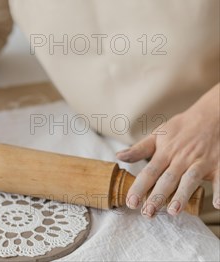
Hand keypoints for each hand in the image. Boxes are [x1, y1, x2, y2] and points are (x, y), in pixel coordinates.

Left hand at [116, 84, 219, 217]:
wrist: (209, 116)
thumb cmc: (181, 128)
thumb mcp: (158, 134)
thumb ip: (139, 149)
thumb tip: (119, 157)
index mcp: (166, 151)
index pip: (150, 171)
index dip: (139, 187)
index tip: (131, 202)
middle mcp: (182, 158)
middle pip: (168, 179)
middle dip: (157, 196)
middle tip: (147, 213)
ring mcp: (200, 161)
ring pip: (190, 180)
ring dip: (182, 195)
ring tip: (173, 211)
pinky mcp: (218, 165)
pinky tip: (217, 205)